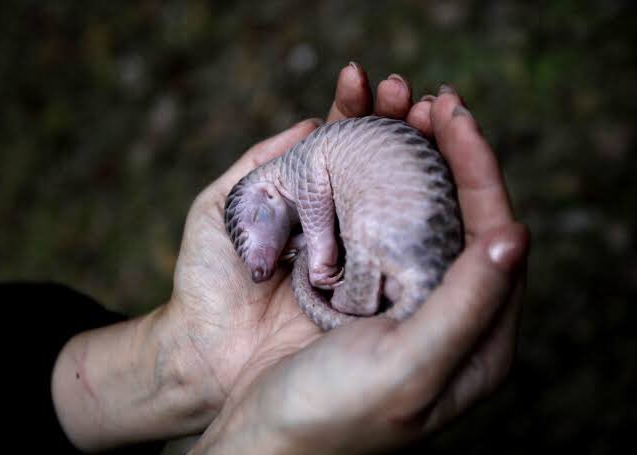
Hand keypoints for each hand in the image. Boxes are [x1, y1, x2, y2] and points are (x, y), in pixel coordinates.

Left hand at [51, 63, 421, 450]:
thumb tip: (312, 122)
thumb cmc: (206, 279)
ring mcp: (364, 258)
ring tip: (430, 116)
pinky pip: (408, 253)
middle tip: (411, 93)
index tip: (362, 80)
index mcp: (308, 200)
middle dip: (398, 123)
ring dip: (421, 154)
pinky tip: (442, 178)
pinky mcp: (376, 295)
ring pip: (403, 199)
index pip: (340, 143)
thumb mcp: (220, 206)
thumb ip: (261, 163)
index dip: (355, 110)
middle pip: (381, 164)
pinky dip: (428, 215)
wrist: (206, 354)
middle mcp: (343, 224)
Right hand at [189, 82, 529, 452]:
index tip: (454, 115)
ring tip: (395, 109)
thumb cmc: (329, 415)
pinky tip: (362, 153)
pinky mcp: (364, 295)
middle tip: (427, 101)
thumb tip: (515, 236)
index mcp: (477, 339)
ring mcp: (404, 301)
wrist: (260, 440)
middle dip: (448, 153)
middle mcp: (447, 315)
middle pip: (461, 217)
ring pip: (419, 214)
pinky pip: (378, 226)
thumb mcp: (407, 369)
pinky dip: (372, 183)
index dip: (481, 168)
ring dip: (411, 159)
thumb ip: (468, 307)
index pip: (495, 235)